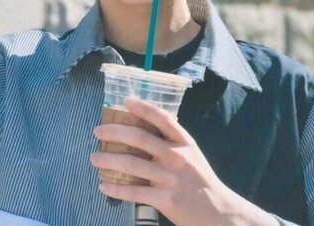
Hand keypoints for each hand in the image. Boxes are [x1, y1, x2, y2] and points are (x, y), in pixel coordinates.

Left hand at [90, 96, 233, 225]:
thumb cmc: (201, 180)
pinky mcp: (164, 200)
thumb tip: (146, 127)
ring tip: (94, 157)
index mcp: (184, 142)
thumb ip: (172, 141)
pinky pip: (133, 192)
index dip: (142, 107)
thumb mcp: (192, 153)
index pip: (161, 118)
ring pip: (130, 164)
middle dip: (114, 132)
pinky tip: (104, 184)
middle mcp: (176, 156)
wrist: (219, 212)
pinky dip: (115, 188)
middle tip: (98, 131)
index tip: (125, 101)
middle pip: (139, 137)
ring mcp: (169, 178)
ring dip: (107, 159)